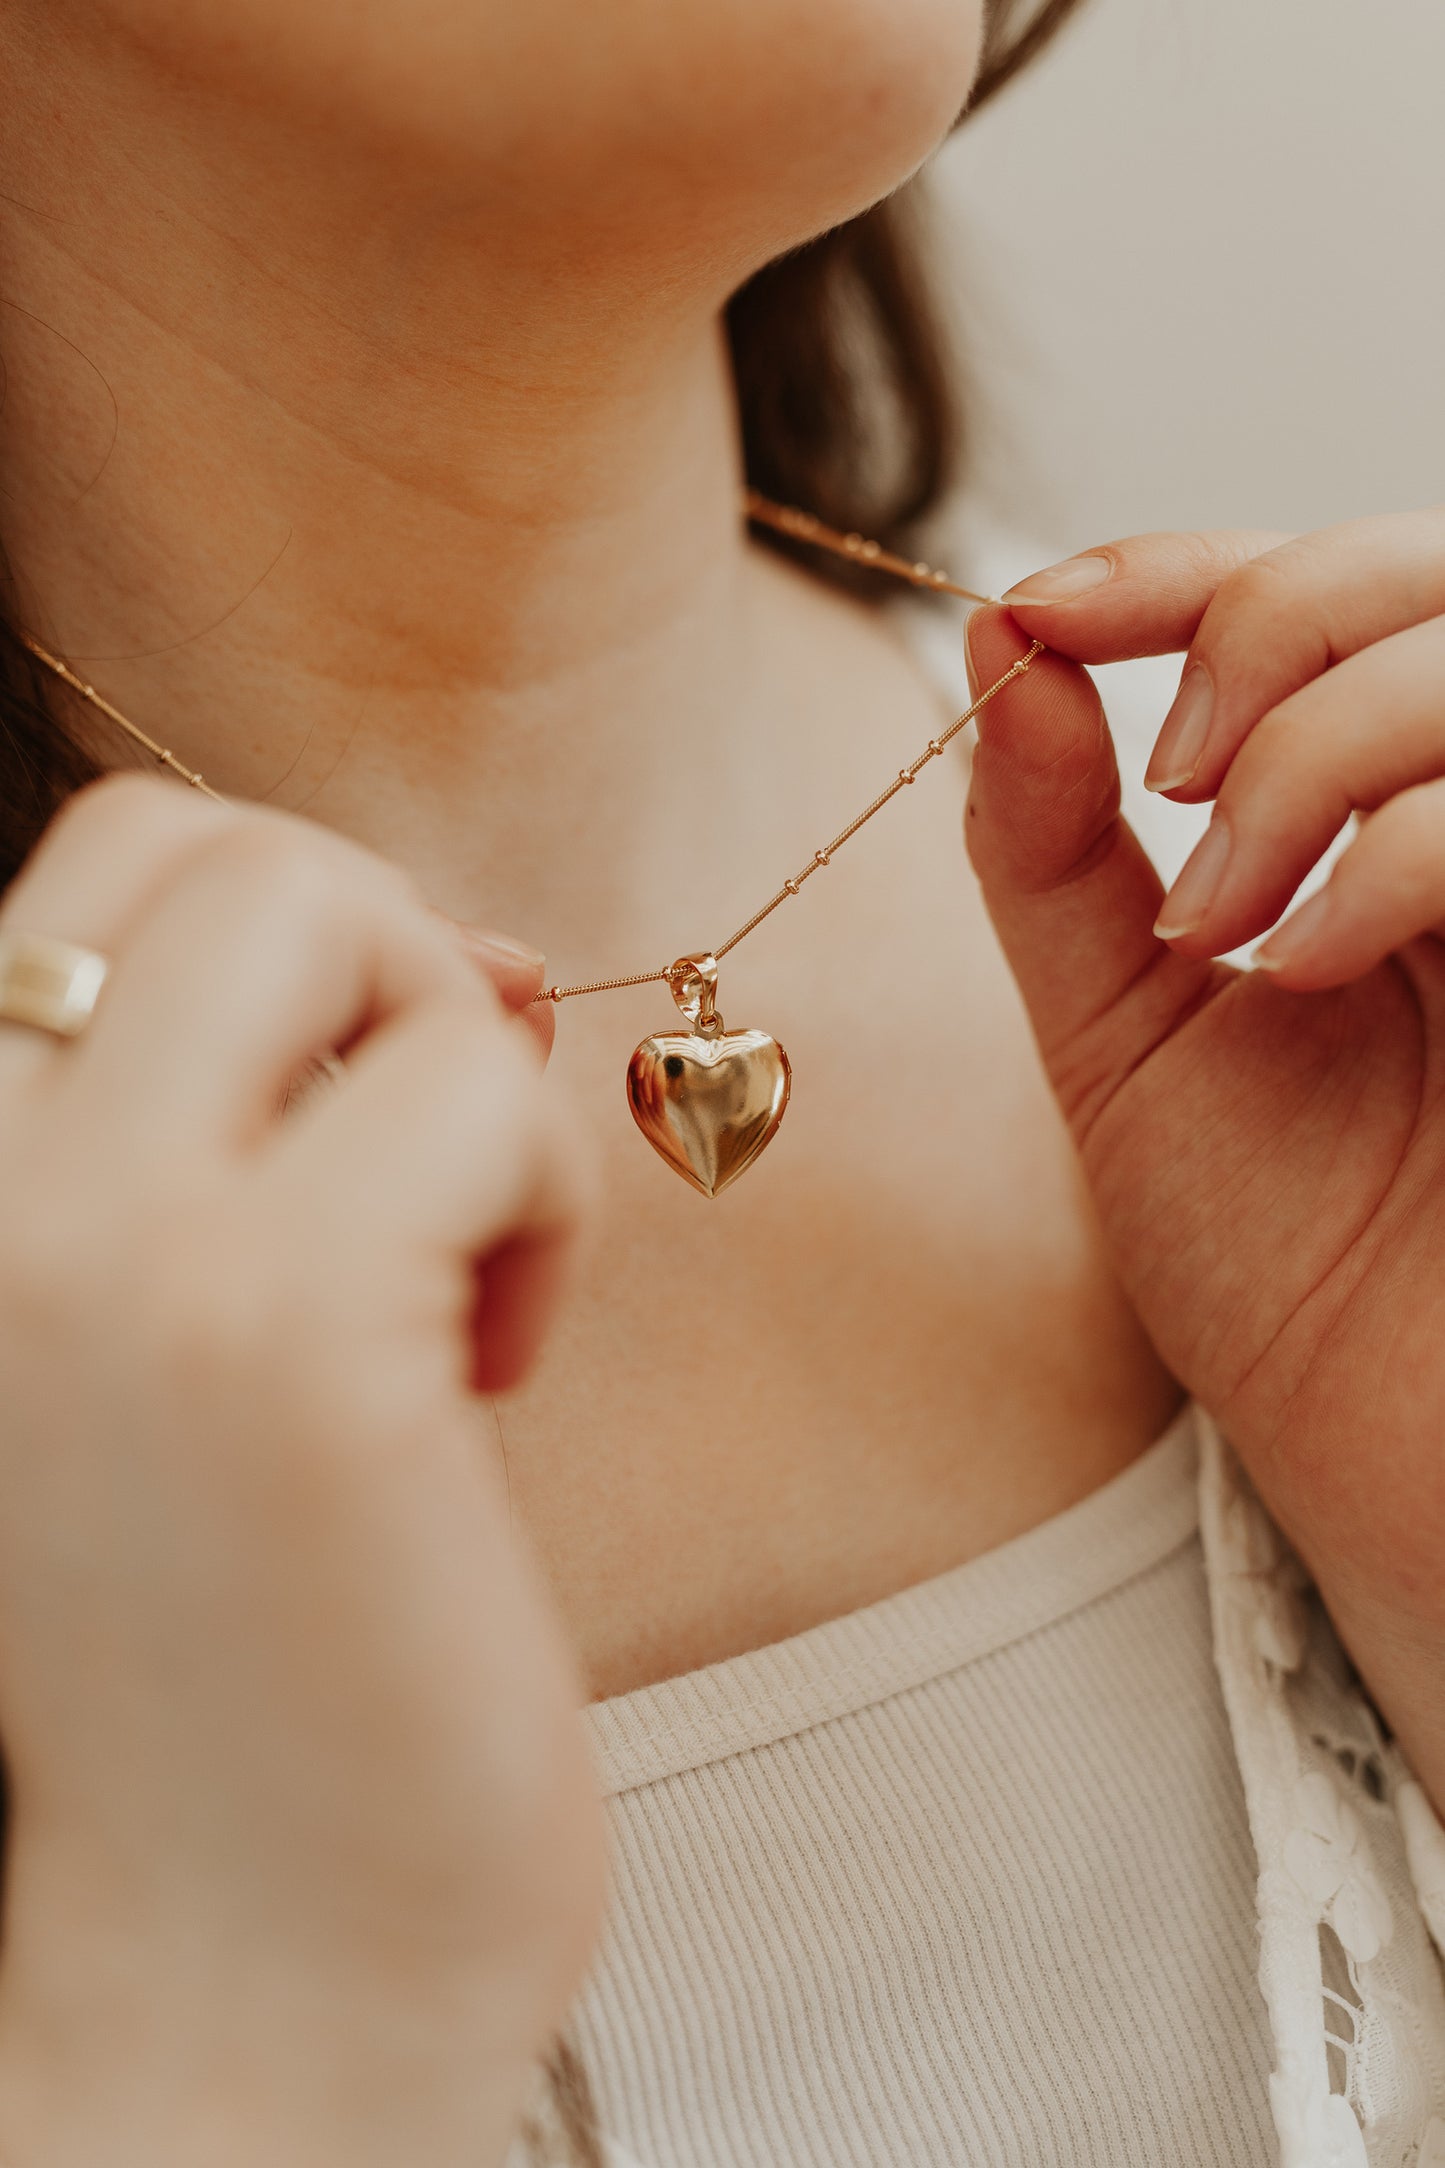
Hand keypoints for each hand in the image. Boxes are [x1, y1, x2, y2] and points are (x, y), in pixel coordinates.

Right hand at [0, 778, 601, 2167]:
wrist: (246, 1963)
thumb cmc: (247, 1645)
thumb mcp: (198, 1334)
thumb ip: (275, 1124)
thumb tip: (468, 953)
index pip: (103, 865)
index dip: (287, 927)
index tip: (373, 1081)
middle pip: (215, 847)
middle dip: (377, 951)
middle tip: (424, 1152)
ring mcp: (110, 1253)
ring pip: (333, 915)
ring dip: (461, 1070)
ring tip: (464, 1274)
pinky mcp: (284, 1336)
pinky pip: (479, 1092)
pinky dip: (540, 1197)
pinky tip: (499, 1368)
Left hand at [965, 509, 1444, 1806]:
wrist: (1383, 1435)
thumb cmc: (1269, 1248)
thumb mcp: (1114, 1027)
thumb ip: (1050, 841)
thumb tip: (1001, 642)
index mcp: (1364, 807)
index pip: (1299, 589)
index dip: (1173, 564)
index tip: (1039, 609)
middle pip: (1413, 570)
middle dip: (1263, 634)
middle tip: (1167, 791)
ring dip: (1322, 746)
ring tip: (1224, 912)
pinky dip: (1402, 848)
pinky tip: (1310, 962)